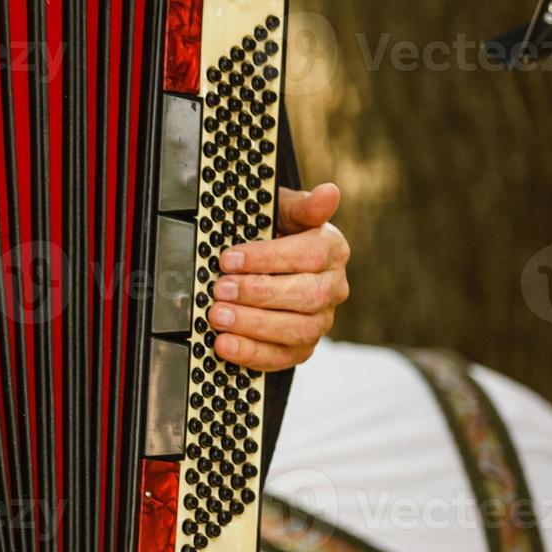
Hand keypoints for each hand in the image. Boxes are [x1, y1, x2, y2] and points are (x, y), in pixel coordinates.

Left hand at [207, 182, 349, 372]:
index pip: (310, 255)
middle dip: (258, 293)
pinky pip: (283, 358)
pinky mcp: (302, 347)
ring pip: (297, 330)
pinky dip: (251, 353)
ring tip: (217, 315)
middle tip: (221, 289)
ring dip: (253, 325)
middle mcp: (333, 287)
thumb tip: (330, 193)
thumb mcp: (280, 212)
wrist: (264, 265)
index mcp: (331, 249)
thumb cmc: (272, 234)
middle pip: (307, 296)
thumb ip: (301, 206)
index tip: (229, 259)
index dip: (267, 258)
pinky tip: (224, 344)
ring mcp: (320, 320)